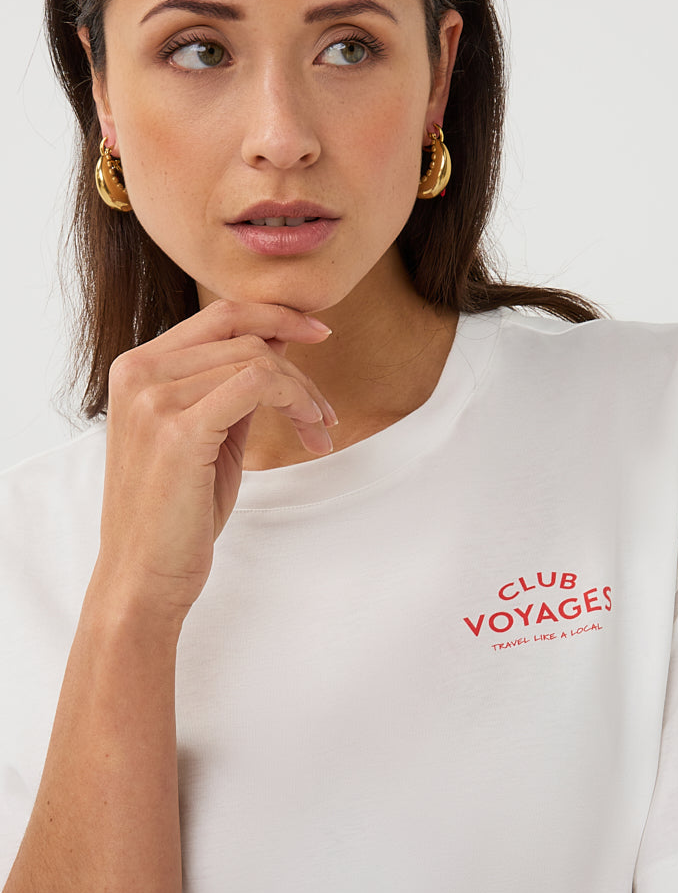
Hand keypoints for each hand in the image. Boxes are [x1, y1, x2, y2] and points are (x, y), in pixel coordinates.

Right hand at [89, 300, 335, 623]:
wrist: (143, 576)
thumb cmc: (177, 512)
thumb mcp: (208, 433)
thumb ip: (233, 384)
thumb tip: (277, 341)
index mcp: (137, 368)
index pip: (219, 315)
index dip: (277, 315)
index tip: (319, 331)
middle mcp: (138, 372)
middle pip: (245, 336)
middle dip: (299, 371)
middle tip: (325, 413)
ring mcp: (154, 398)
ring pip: (258, 360)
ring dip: (304, 394)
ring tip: (319, 430)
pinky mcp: (178, 430)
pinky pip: (258, 382)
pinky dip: (295, 398)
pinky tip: (310, 427)